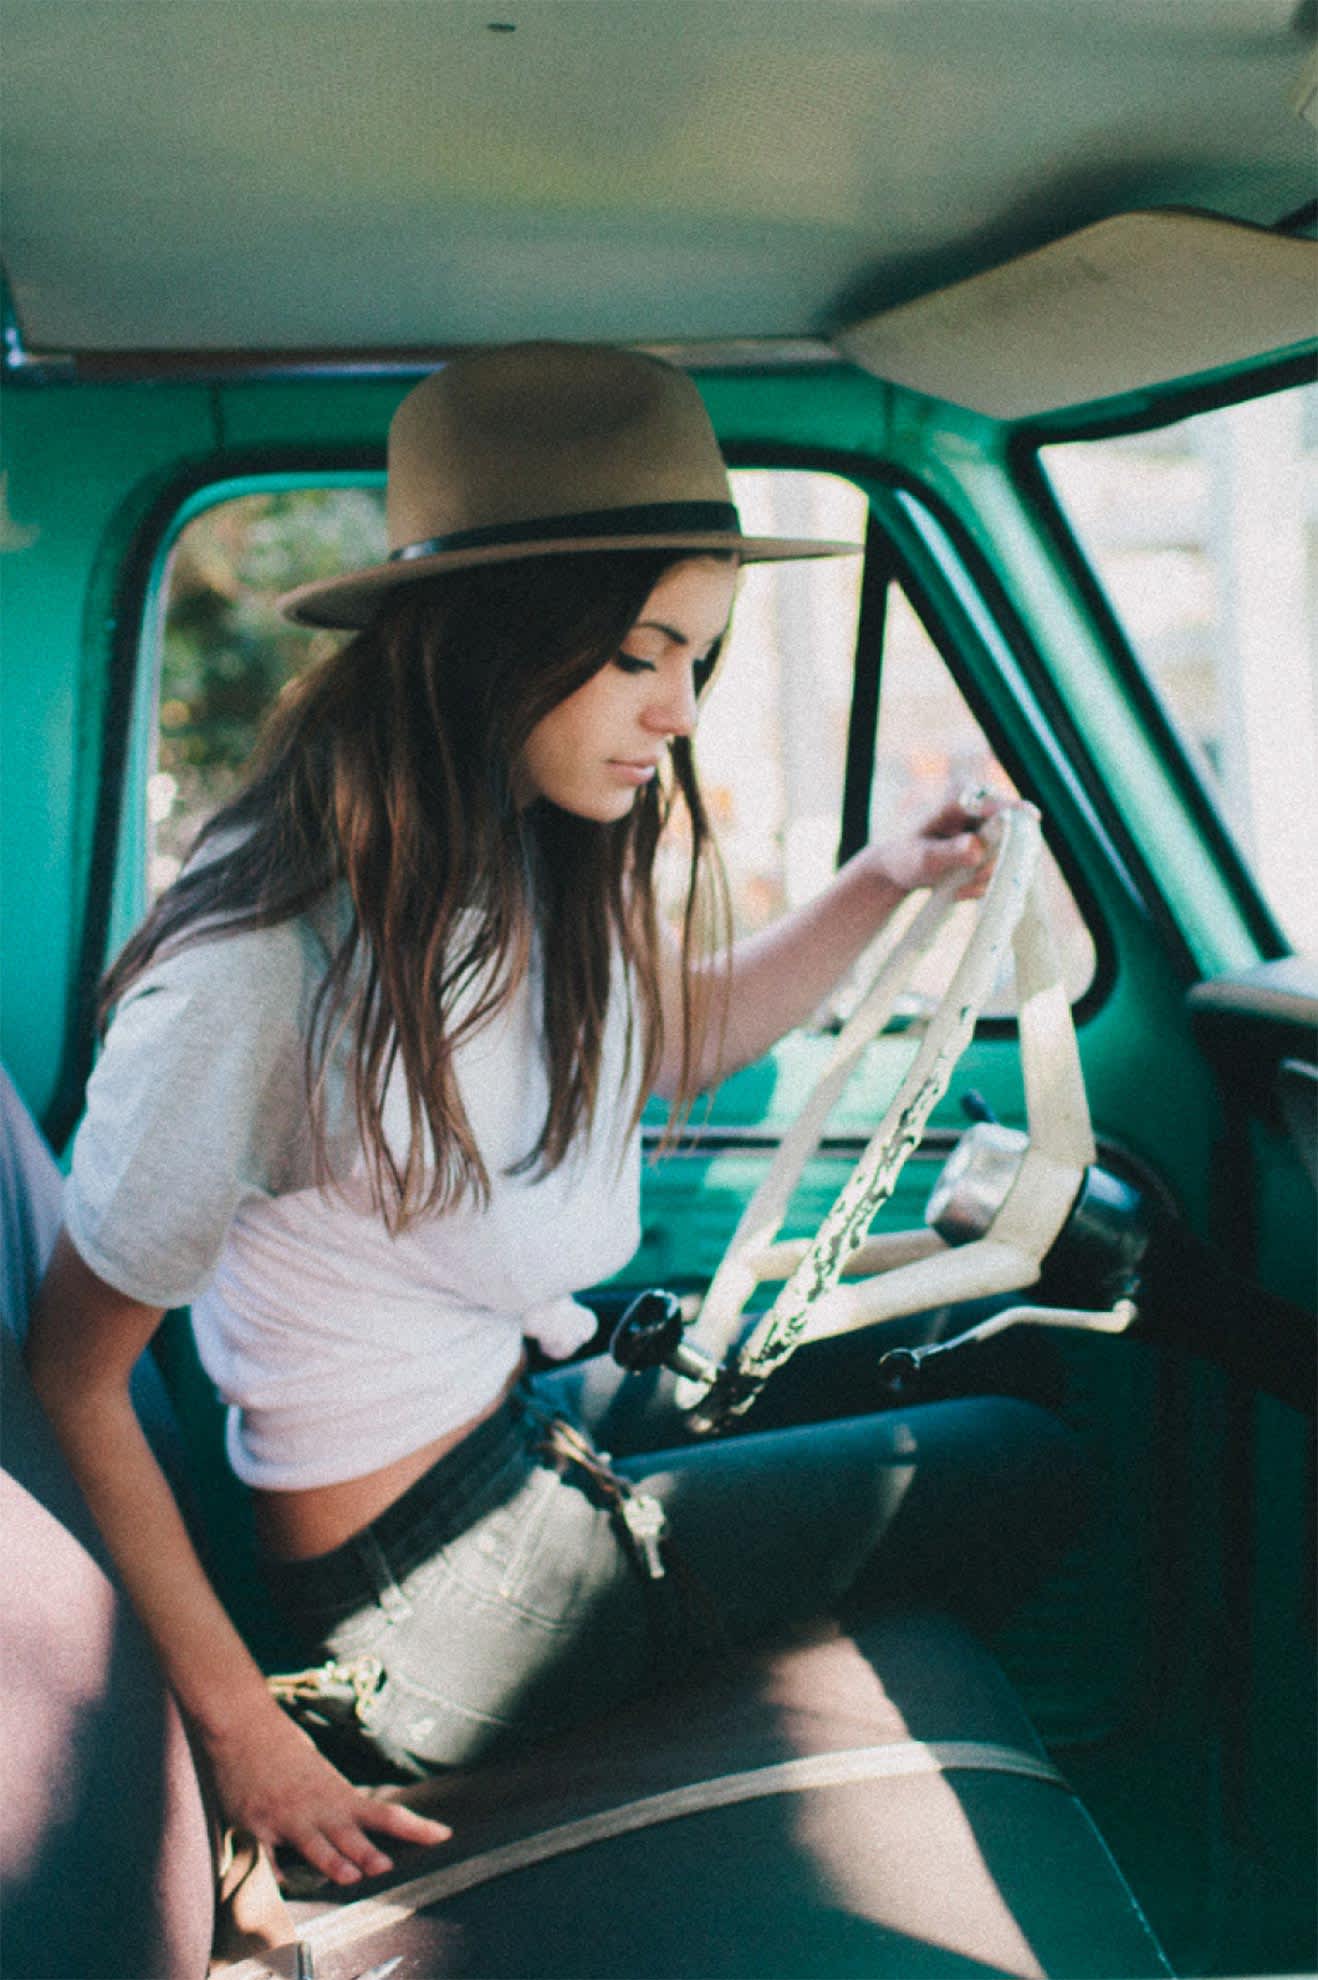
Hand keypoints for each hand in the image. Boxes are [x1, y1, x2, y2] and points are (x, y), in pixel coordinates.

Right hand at [206, 1698, 450, 1886]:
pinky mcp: (257, 1825)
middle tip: (388, 1867)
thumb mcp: (319, 1774)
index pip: (385, 1813)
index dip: (414, 1827)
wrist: (244, 1725)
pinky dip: (276, 1870)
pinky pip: (268, 1854)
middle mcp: (317, 1806)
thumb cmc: (285, 1749)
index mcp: (338, 1793)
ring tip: (350, 1876)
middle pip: (350, 1834)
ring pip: (314, 1844)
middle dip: (369, 1852)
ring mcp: (287, 1817)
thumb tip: (360, 1827)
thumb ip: (336, 1804)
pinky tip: (285, 1884)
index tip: (442, 1836)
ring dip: (332, 1861)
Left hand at [867, 793, 1035, 901]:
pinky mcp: (1000, 845)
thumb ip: (949, 852)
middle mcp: (983, 805)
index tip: (1033, 817)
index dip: (1015, 811)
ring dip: (985, 877)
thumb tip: (977, 847)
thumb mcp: (923, 858)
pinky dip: (985, 883)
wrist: (906, 868)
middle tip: (965, 883)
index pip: (993, 804)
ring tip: (956, 886)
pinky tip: (962, 886)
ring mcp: (994, 825)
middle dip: (991, 863)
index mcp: (960, 796)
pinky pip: (1006, 869)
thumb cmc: (908, 857)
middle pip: (1012, 832)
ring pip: (1010, 856)